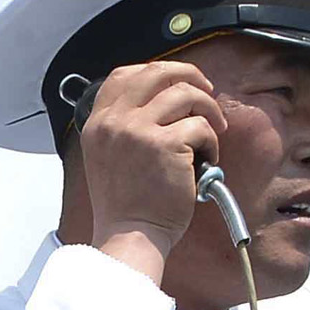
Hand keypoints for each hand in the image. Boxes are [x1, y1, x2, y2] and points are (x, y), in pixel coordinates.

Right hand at [75, 60, 224, 278]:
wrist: (130, 237)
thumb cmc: (125, 206)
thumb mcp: (107, 158)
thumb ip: (123, 127)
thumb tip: (165, 100)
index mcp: (97, 124)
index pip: (123, 75)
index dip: (156, 72)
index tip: (176, 84)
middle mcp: (114, 122)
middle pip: (157, 72)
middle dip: (190, 76)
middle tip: (206, 93)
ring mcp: (137, 131)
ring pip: (186, 94)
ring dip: (208, 110)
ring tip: (212, 133)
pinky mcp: (164, 145)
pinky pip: (200, 126)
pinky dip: (212, 142)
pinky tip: (207, 160)